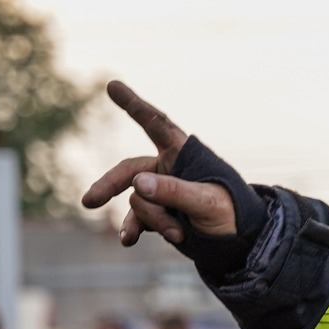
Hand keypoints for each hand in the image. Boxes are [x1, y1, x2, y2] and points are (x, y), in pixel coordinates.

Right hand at [82, 82, 238, 245]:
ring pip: (138, 201)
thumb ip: (173, 192)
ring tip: (176, 234)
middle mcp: (167, 169)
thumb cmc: (231, 214)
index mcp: (183, 155)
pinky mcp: (158, 213)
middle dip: (110, 185)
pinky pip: (137, 219)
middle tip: (90, 201)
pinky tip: (128, 240)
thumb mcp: (207, 202)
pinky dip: (135, 229)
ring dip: (152, 220)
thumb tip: (137, 183)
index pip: (157, 125)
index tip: (112, 84)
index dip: (135, 105)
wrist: (239, 243)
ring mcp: (160, 192)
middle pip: (130, 170)